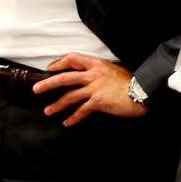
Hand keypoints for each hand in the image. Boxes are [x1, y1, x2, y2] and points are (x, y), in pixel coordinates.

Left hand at [31, 53, 148, 124]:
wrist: (143, 92)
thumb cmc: (132, 81)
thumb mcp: (114, 69)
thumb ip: (100, 72)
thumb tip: (90, 77)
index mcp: (97, 64)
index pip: (73, 59)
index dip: (59, 63)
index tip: (50, 68)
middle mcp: (93, 75)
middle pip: (65, 78)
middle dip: (48, 84)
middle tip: (36, 89)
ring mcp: (95, 88)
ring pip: (70, 96)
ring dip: (57, 104)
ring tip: (48, 111)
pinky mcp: (98, 102)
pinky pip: (82, 110)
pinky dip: (73, 117)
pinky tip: (67, 122)